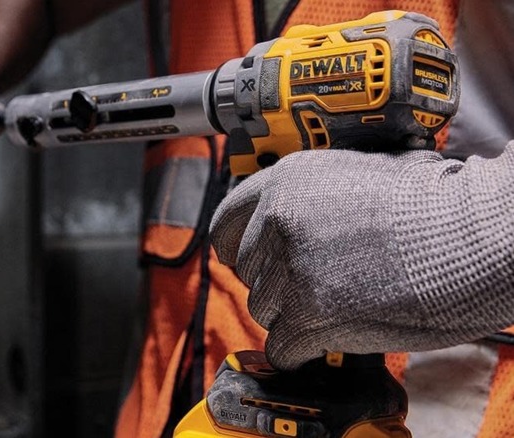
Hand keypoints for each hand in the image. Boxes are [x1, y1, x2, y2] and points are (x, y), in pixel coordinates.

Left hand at [210, 146, 513, 369]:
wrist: (474, 236)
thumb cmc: (436, 206)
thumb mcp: (359, 174)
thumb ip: (312, 196)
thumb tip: (288, 218)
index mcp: (288, 181)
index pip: (226, 220)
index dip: (233, 245)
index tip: (239, 259)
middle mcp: (280, 220)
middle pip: (248, 271)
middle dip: (275, 284)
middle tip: (316, 287)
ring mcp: (292, 267)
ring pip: (263, 310)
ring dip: (293, 316)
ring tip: (337, 307)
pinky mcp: (310, 314)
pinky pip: (282, 346)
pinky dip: (301, 351)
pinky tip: (328, 339)